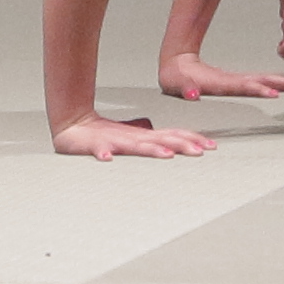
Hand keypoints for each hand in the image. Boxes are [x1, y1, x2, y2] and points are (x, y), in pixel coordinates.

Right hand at [53, 113, 216, 160]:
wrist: (72, 125)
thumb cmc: (103, 136)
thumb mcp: (133, 140)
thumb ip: (151, 141)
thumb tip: (172, 145)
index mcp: (143, 136)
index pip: (172, 135)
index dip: (192, 139)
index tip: (211, 146)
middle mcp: (133, 137)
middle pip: (161, 139)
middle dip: (181, 145)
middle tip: (199, 152)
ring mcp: (114, 141)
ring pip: (135, 146)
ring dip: (151, 149)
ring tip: (165, 155)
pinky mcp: (94, 146)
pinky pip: (97, 150)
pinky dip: (102, 153)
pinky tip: (106, 158)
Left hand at [158, 49, 283, 99]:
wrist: (177, 63)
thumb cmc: (176, 77)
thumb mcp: (176, 84)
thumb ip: (186, 89)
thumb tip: (192, 94)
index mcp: (221, 83)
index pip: (243, 86)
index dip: (258, 89)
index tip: (273, 92)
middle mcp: (231, 80)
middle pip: (261, 80)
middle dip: (281, 83)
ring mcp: (235, 80)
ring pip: (264, 79)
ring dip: (283, 82)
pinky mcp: (236, 83)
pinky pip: (260, 82)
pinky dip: (275, 83)